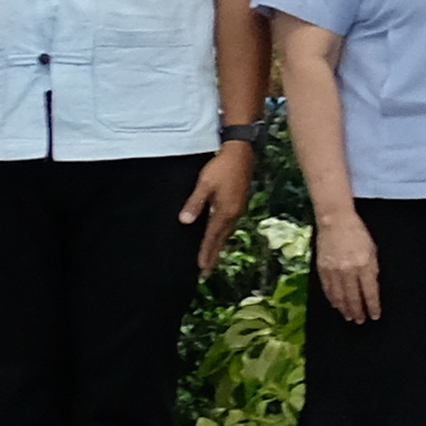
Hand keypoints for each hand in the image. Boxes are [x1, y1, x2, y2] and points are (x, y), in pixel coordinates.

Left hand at [182, 140, 256, 262]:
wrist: (240, 152)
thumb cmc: (221, 166)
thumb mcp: (204, 183)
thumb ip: (195, 203)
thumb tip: (184, 222)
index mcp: (225, 212)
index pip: (212, 237)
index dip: (205, 253)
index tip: (201, 269)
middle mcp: (233, 214)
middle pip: (221, 239)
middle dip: (213, 256)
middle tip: (205, 272)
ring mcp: (237, 208)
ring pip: (226, 233)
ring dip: (218, 246)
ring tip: (211, 258)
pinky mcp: (238, 203)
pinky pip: (228, 225)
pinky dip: (222, 235)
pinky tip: (219, 235)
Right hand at [313, 207, 383, 324]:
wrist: (335, 221)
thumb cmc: (358, 233)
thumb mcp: (373, 250)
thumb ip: (372, 270)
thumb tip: (371, 289)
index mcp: (364, 265)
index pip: (370, 292)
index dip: (372, 306)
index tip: (375, 315)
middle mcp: (349, 270)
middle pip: (353, 297)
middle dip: (358, 311)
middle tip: (361, 321)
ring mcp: (333, 270)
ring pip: (339, 296)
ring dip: (345, 309)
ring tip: (349, 317)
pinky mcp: (322, 269)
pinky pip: (328, 289)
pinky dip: (333, 299)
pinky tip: (336, 305)